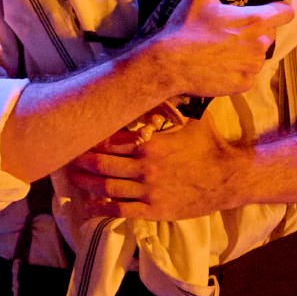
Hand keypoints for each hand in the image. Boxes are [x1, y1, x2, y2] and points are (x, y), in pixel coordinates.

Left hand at [67, 118, 250, 221]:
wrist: (230, 177)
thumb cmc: (210, 145)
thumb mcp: (189, 119)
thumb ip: (166, 107)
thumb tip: (151, 85)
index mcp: (150, 144)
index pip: (109, 141)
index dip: (91, 140)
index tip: (79, 137)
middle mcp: (144, 169)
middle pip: (102, 165)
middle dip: (81, 161)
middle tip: (66, 158)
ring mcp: (148, 191)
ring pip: (107, 188)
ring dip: (86, 183)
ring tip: (73, 179)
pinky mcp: (154, 210)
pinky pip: (121, 210)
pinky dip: (102, 208)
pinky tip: (89, 205)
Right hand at [148, 0, 293, 98]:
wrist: (169, 64)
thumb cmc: (186, 26)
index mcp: (256, 21)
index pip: (286, 13)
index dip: (279, 9)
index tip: (269, 8)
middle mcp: (261, 45)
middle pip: (269, 34)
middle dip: (256, 31)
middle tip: (231, 30)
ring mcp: (253, 67)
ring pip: (258, 55)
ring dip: (247, 51)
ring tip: (222, 48)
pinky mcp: (244, 84)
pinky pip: (247, 74)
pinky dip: (237, 70)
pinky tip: (219, 65)